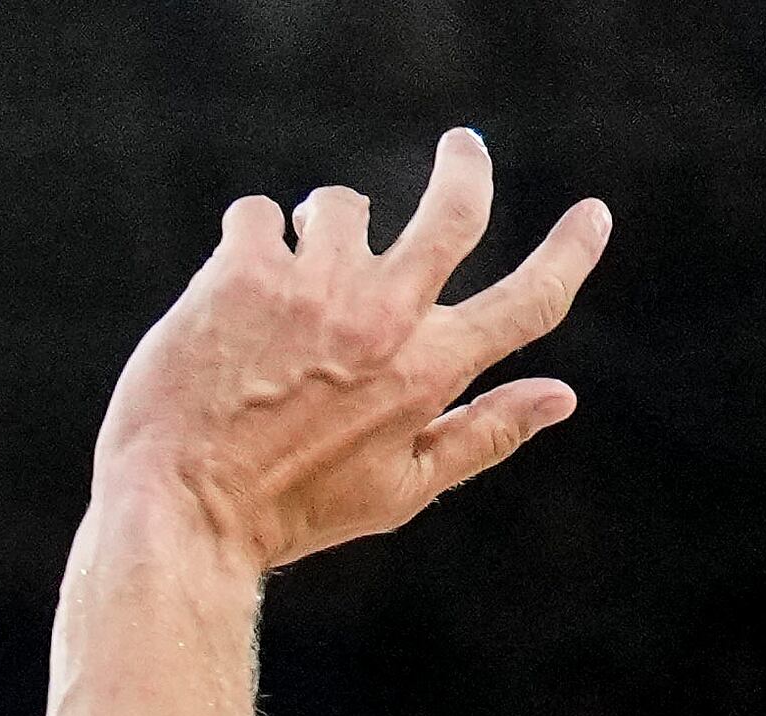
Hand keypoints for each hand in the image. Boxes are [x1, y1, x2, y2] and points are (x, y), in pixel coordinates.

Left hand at [94, 128, 608, 570]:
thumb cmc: (283, 512)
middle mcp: (382, 317)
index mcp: (428, 371)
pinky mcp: (241, 273)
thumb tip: (563, 395)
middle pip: (456, 209)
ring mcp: (313, 288)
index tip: (592, 217)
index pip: (529, 300)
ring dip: (323, 226)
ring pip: (340, 207)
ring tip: (290, 271)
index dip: (570, 253)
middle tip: (462, 149)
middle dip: (467, 168)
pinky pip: (257, 215)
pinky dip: (249, 237)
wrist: (172, 515)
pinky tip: (230, 282)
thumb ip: (482, 436)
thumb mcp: (396, 492)